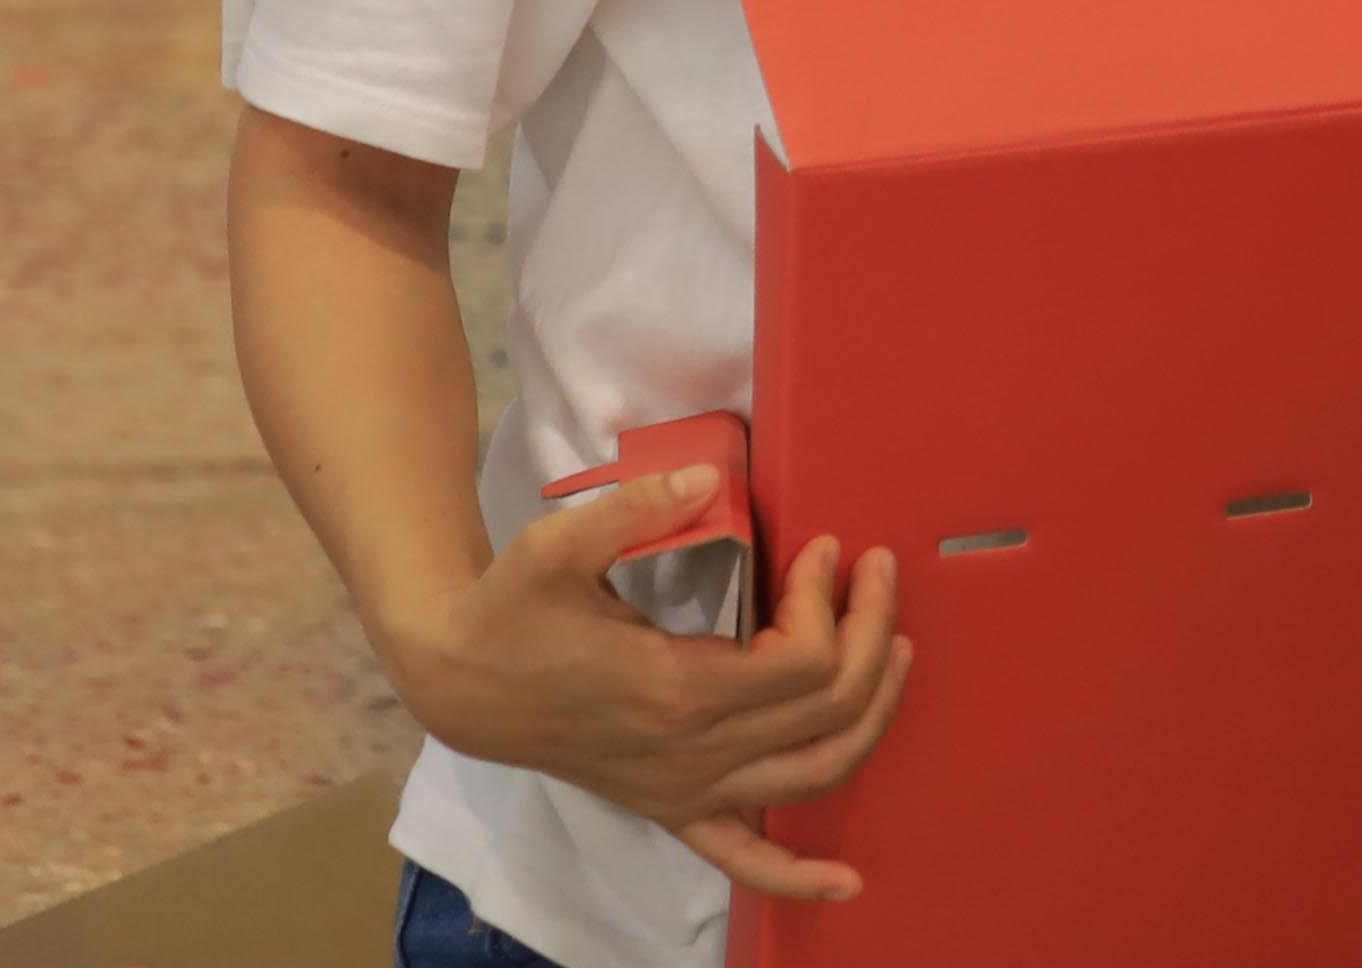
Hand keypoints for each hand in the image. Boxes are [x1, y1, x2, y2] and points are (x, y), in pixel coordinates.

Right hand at [378, 470, 911, 904]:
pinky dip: (800, 876)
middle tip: (875, 570)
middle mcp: (692, 755)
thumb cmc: (512, 610)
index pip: (805, 660)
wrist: (462, 683)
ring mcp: (686, 792)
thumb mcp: (558, 545)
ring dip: (876, 713)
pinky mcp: (673, 809)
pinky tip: (848, 884)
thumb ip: (636, 509)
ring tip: (899, 649)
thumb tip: (709, 477)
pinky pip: (747, 860)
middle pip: (830, 709)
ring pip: (818, 773)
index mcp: (674, 691)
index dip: (830, 598)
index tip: (822, 545)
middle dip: (872, 631)